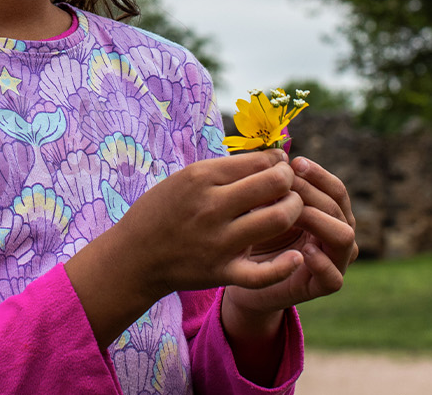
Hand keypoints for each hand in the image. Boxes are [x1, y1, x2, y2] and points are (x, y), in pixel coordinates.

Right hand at [65, 149, 304, 346]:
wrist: (134, 256)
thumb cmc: (163, 210)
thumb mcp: (186, 178)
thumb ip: (226, 169)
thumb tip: (272, 158)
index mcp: (202, 178)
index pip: (260, 161)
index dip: (278, 161)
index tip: (279, 166)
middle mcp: (212, 207)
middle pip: (274, 185)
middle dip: (290, 180)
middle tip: (287, 185)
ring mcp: (218, 242)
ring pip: (278, 219)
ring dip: (293, 210)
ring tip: (287, 209)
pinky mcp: (221, 272)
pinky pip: (263, 273)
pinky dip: (284, 266)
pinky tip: (296, 256)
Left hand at [224, 156, 358, 316]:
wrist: (244, 276)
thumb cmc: (255, 235)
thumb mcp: (264, 206)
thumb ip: (274, 186)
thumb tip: (276, 154)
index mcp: (330, 213)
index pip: (335, 189)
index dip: (318, 174)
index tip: (293, 163)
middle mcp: (339, 235)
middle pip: (338, 208)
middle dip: (312, 193)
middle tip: (286, 185)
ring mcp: (336, 262)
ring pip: (345, 237)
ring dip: (318, 221)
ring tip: (292, 214)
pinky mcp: (324, 287)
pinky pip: (334, 278)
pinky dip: (321, 263)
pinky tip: (303, 252)